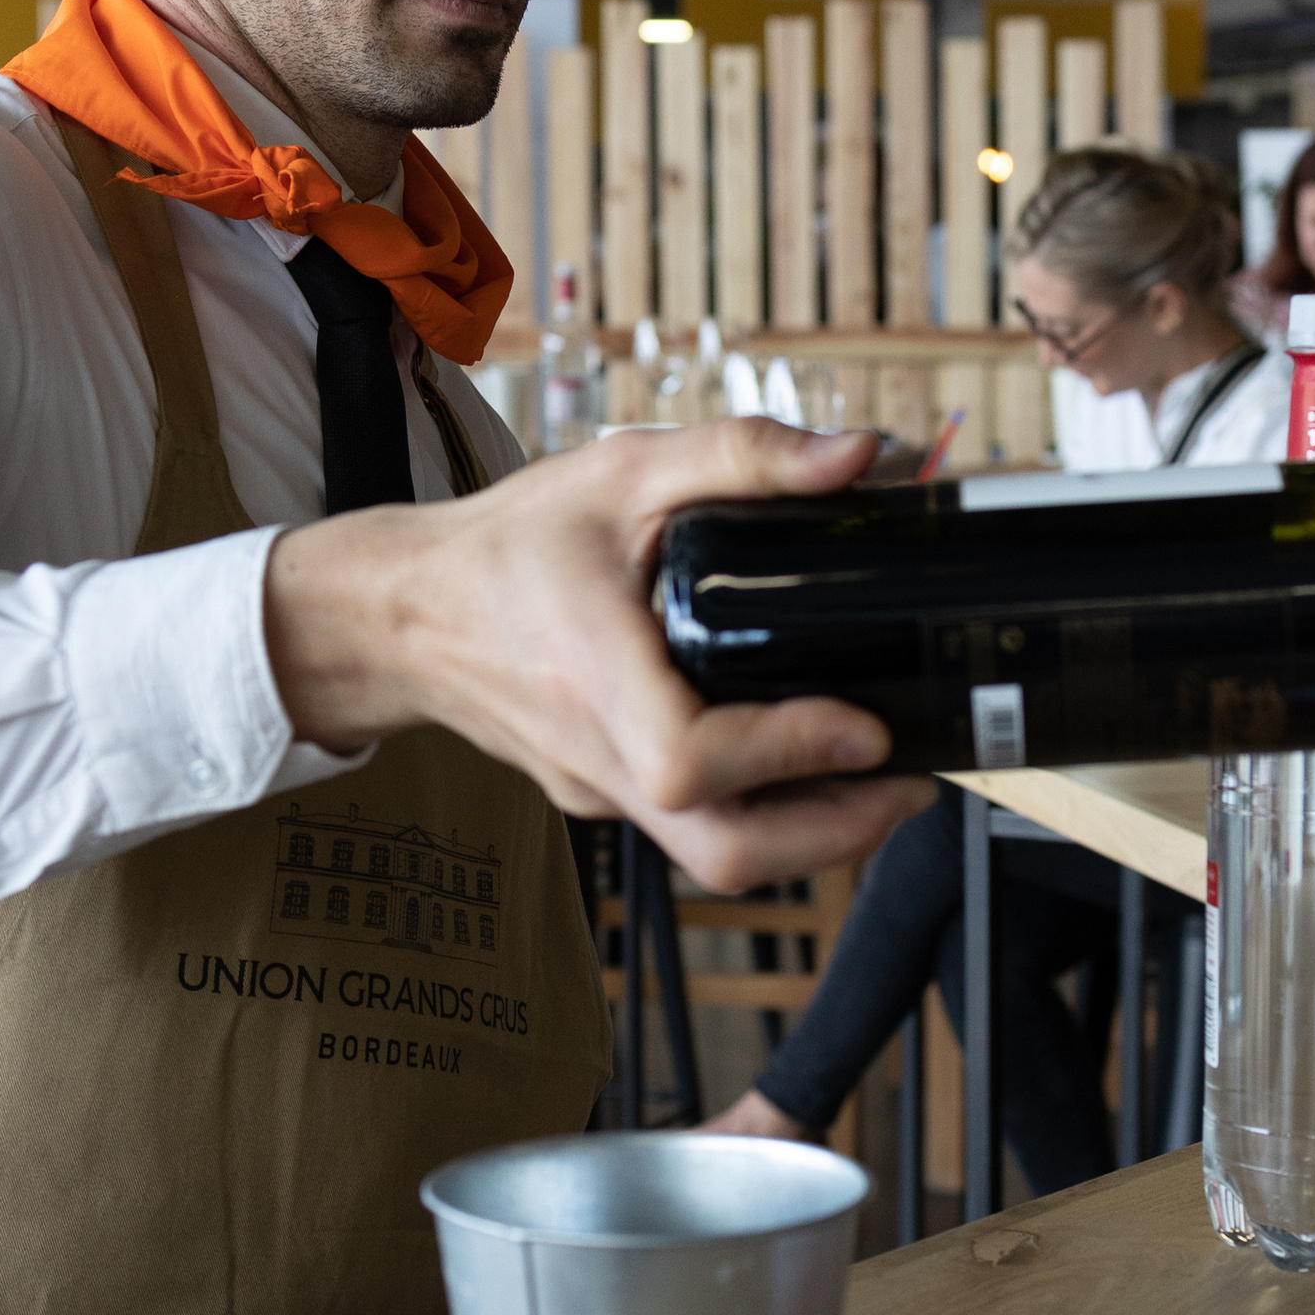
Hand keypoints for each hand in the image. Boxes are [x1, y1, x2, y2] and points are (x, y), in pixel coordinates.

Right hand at [265, 418, 930, 892]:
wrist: (404, 615)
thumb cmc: (507, 544)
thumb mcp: (624, 472)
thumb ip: (742, 457)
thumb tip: (856, 460)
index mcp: (591, 672)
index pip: (693, 759)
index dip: (789, 754)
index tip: (866, 727)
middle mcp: (594, 752)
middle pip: (723, 851)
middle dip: (835, 832)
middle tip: (911, 783)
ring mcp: (597, 790)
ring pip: (714, 857)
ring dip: (812, 836)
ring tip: (881, 783)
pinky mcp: (602, 800)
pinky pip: (692, 833)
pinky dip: (763, 819)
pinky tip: (809, 770)